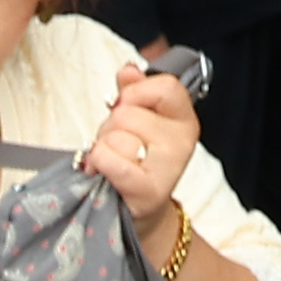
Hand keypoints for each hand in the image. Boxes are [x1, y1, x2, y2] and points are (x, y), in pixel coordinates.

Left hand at [82, 54, 199, 222]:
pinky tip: (102, 172)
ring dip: (103, 147)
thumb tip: (129, 70)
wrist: (135, 210)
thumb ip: (134, 90)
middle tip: (117, 145)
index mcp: (183, 118)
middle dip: (110, 126)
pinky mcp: (149, 191)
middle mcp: (182, 142)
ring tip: (112, 162)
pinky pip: (108, 157)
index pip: (166, 86)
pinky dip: (98, 162)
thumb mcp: (136, 119)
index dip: (137, 92)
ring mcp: (169, 168)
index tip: (126, 106)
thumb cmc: (134, 161)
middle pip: (129, 112)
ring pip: (116, 135)